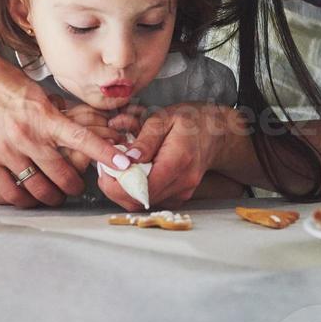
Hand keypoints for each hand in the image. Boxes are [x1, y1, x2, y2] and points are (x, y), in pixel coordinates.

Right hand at [0, 52, 126, 208]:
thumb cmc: (6, 82)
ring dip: (53, 196)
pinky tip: (32, 198)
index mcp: (44, 117)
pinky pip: (11, 192)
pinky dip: (26, 200)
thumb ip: (58, 114)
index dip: (103, 154)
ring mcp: (6, 151)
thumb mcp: (40, 92)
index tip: (122, 164)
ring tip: (57, 196)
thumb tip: (77, 126)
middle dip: (76, 185)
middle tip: (78, 186)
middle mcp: (26, 136)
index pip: (81, 139)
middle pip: (62, 175)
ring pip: (38, 188)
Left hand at [113, 103, 242, 208]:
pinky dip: (136, 190)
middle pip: (139, 200)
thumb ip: (145, 139)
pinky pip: (151, 200)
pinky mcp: (178, 196)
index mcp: (178, 161)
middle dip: (116, 188)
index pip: (143, 188)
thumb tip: (127, 159)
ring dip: (124, 190)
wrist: (215, 133)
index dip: (118, 185)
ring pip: (142, 203)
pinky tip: (134, 173)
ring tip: (119, 168)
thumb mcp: (164, 118)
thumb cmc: (189, 121)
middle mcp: (182, 183)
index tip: (105, 170)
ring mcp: (182, 192)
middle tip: (106, 169)